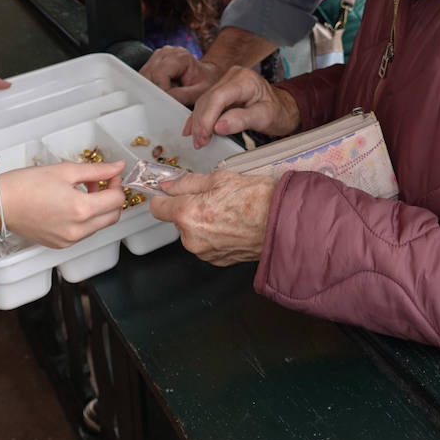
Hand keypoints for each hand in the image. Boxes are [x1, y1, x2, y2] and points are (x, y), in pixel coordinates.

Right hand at [0, 161, 126, 247]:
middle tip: (101, 182)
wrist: (0, 204)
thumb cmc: (27, 184)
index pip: (116, 200)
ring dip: (98, 209)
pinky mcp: (60, 245)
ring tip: (82, 191)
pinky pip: (83, 233)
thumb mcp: (66, 170)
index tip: (111, 174)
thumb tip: (117, 167)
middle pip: (112, 216)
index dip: (117, 184)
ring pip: (98, 226)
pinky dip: (84, 220)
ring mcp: (69, 240)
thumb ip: (96, 170)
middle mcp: (78, 230)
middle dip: (112, 198)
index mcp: (81, 209)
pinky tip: (71, 205)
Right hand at [140, 46, 222, 106]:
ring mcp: (158, 55)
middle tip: (168, 99)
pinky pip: (144, 76)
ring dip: (152, 88)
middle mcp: (167, 53)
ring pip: (144, 75)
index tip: (167, 101)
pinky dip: (151, 86)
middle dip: (156, 90)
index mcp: (180, 56)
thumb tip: (165, 99)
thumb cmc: (205, 81)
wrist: (207, 74)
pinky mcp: (153, 61)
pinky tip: (163, 88)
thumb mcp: (199, 92)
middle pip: (150, 74)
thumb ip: (183, 96)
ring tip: (168, 92)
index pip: (160, 74)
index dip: (161, 90)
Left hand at [148, 169, 274, 265]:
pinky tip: (232, 224)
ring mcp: (205, 252)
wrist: (283, 223)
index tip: (169, 192)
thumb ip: (188, 183)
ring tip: (227, 211)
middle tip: (213, 197)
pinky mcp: (218, 261)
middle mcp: (192, 238)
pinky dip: (214, 235)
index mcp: (188, 214)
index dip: (163, 197)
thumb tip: (169, 185)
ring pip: (193, 233)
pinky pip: (207, 244)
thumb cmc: (257, 199)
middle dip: (189, 208)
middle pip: (177, 220)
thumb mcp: (219, 179)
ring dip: (203, 222)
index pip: (157, 207)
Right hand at [184, 66, 299, 148]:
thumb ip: (242, 120)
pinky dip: (199, 118)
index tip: (204, 136)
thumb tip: (218, 127)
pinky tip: (192, 130)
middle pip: (208, 99)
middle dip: (201, 123)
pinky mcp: (222, 89)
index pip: (219, 97)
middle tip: (199, 143)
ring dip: (198, 122)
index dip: (207, 118)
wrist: (283, 108)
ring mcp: (226, 81)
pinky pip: (206, 103)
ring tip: (198, 141)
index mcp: (245, 80)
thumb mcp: (264, 118)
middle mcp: (233, 76)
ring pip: (204, 101)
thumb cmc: (278, 112)